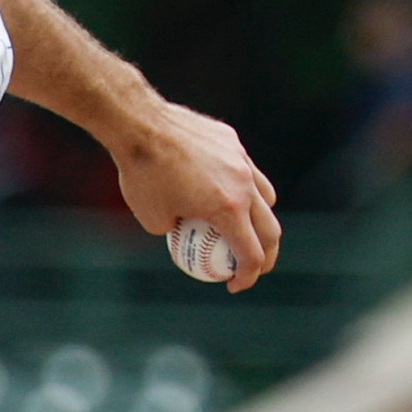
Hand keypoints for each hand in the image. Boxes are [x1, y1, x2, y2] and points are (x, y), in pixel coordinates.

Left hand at [108, 98, 280, 291]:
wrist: (140, 125)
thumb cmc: (142, 176)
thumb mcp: (153, 220)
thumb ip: (177, 231)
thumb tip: (184, 236)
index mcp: (228, 209)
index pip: (251, 253)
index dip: (247, 277)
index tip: (234, 285)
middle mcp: (244, 185)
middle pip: (270, 229)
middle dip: (266, 256)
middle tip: (251, 268)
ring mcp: (242, 161)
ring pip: (266, 197)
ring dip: (261, 221)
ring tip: (245, 231)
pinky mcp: (233, 143)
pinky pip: (246, 171)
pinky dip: (243, 189)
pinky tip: (224, 194)